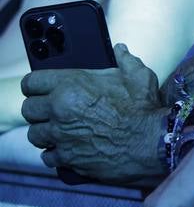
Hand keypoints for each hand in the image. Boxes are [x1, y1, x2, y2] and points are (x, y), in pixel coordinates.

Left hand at [21, 44, 167, 184]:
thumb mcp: (138, 76)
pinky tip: (68, 149)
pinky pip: (47, 156)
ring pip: (34, 134)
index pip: (31, 82)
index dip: (35, 86)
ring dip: (45, 133)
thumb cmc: (144, 107)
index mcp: (71, 85)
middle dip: (38, 111)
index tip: (39, 90)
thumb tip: (120, 49)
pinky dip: (55, 154)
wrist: (151, 142)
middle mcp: (59, 109)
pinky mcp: (66, 157)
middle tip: (52, 112)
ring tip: (59, 132)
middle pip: (28, 110)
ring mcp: (60, 135)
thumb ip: (125, 60)